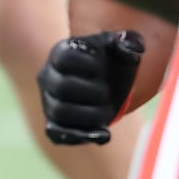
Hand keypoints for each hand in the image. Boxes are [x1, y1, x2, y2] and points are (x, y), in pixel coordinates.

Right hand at [38, 29, 144, 145]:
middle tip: (107, 92)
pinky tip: (104, 135)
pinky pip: (56, 133)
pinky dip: (80, 136)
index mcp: (61, 53)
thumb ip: (128, 42)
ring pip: (59, 112)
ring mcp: (49, 101)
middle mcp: (48, 76)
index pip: (66, 58)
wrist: (107, 86)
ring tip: (108, 111)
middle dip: (93, 92)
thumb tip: (129, 43)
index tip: (103, 67)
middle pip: (62, 86)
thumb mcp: (121, 50)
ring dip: (90, 115)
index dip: (90, 65)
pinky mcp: (54, 124)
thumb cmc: (111, 63)